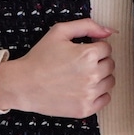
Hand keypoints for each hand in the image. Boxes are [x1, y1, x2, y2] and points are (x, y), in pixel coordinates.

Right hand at [0, 19, 114, 117]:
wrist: (23, 85)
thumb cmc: (39, 58)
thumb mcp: (59, 32)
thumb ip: (86, 26)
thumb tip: (109, 31)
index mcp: (88, 54)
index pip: (107, 48)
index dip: (95, 48)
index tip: (83, 52)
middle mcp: (92, 75)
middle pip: (110, 64)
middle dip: (99, 61)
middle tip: (80, 64)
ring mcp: (89, 94)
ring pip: (110, 81)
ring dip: (100, 77)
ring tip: (81, 76)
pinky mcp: (85, 109)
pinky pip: (106, 99)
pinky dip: (98, 94)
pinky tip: (84, 89)